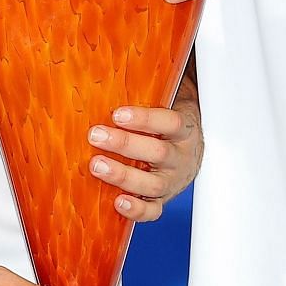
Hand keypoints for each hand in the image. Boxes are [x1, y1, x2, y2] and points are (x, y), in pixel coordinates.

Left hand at [88, 80, 202, 222]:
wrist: (190, 153)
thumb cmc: (166, 127)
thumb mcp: (166, 106)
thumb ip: (147, 96)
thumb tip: (106, 74)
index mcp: (184, 130)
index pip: (170, 122)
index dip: (145, 119)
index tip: (117, 114)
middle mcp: (180, 157)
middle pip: (158, 153)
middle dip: (125, 144)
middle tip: (96, 135)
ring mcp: (172, 181)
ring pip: (153, 184)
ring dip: (123, 175)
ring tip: (97, 165)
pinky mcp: (163, 200)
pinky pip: (153, 211)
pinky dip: (137, 210)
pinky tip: (118, 202)